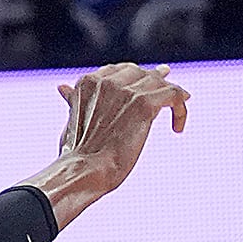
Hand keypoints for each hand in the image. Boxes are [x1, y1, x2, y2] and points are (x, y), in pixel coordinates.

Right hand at [35, 62, 189, 222]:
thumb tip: (62, 87)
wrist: (83, 171)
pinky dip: (180, 110)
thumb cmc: (75, 153)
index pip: (120, 70)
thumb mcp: (71, 121)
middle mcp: (107, 80)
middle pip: (142, 73)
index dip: (136, 79)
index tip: (149, 88)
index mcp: (88, 82)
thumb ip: (73, 101)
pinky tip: (178, 128)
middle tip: (173, 94)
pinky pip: (174, 94)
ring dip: (171, 95)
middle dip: (156, 83)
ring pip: (160, 82)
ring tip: (178, 112)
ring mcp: (126, 90)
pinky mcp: (144, 103)